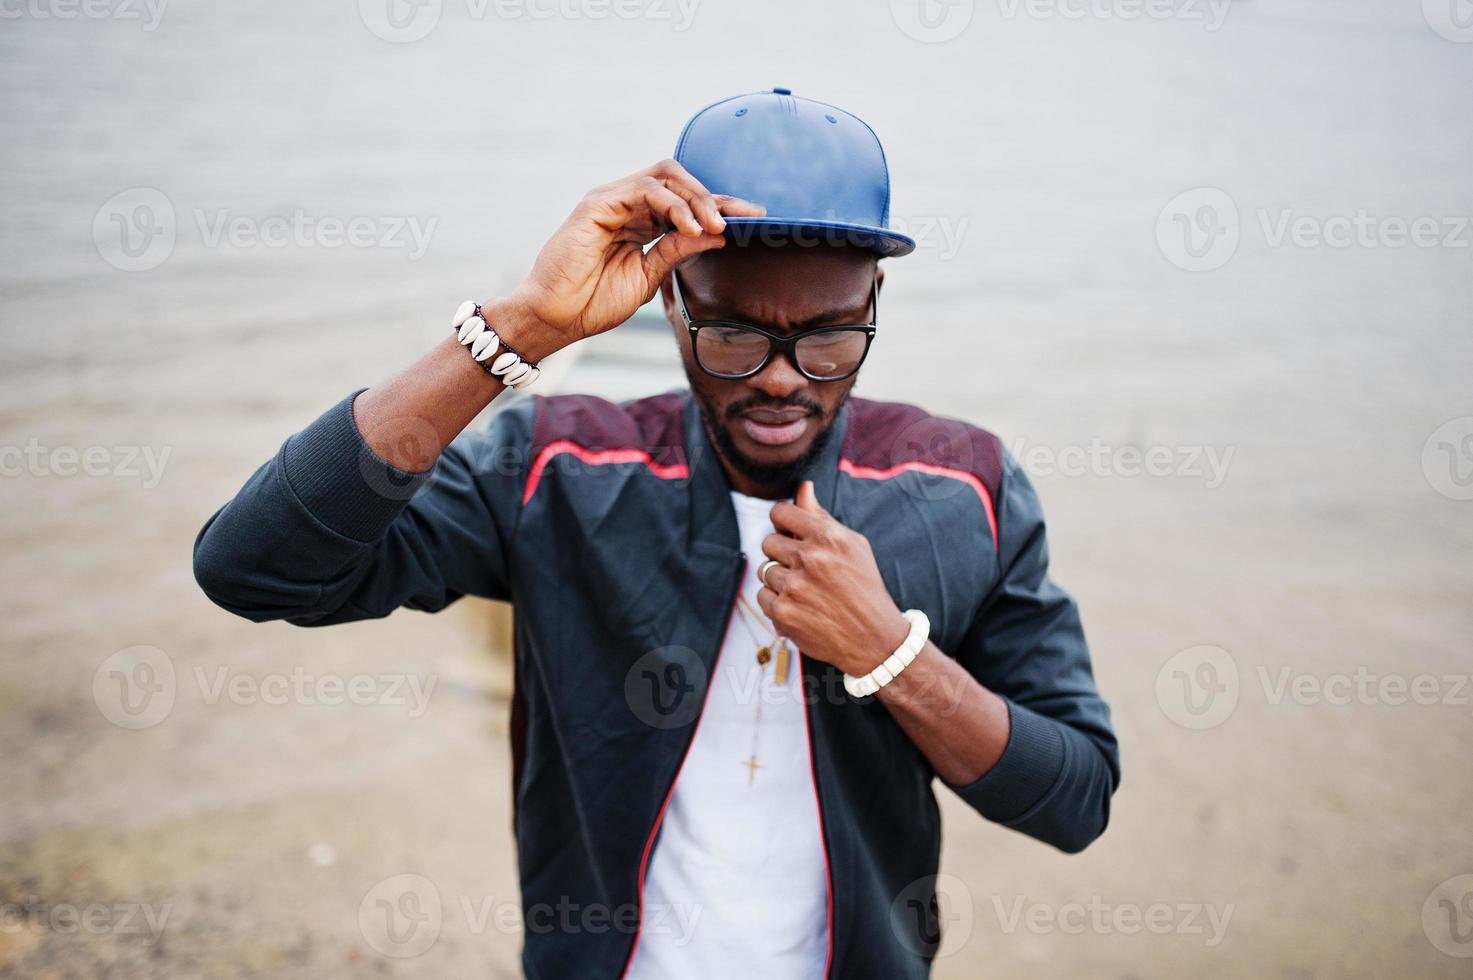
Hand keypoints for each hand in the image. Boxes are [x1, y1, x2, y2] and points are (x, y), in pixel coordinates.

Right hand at [495, 159, 764, 359]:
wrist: (555, 318)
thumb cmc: (593, 301)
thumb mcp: (648, 275)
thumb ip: (677, 250)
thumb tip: (718, 235)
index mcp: (639, 222)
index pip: (685, 203)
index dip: (720, 206)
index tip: (755, 218)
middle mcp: (626, 205)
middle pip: (678, 180)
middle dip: (713, 196)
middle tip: (741, 218)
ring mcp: (611, 201)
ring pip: (665, 177)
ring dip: (696, 199)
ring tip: (715, 226)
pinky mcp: (597, 204)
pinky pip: (644, 191)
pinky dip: (673, 206)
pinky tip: (690, 226)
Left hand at [756, 481, 910, 675]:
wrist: (874, 638)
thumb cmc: (864, 587)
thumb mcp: (852, 545)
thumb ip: (821, 516)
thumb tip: (803, 487)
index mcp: (827, 536)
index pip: (780, 512)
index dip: (782, 521)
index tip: (788, 531)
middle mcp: (809, 559)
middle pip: (769, 542)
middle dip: (782, 553)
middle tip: (804, 568)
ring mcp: (794, 587)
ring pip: (764, 570)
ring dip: (779, 579)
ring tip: (805, 590)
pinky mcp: (783, 612)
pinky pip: (762, 596)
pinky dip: (776, 602)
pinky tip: (799, 607)